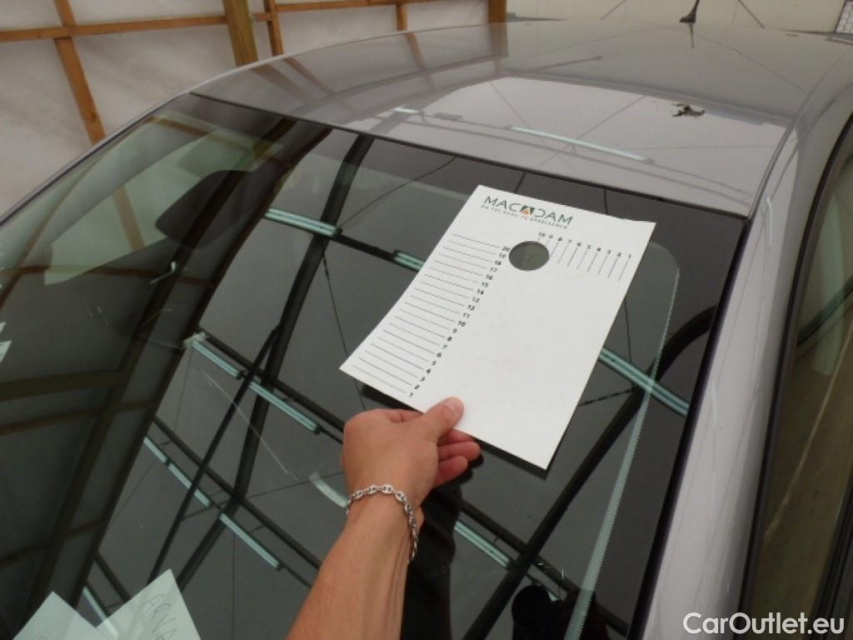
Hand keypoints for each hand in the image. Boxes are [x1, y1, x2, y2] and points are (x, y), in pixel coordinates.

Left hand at [342, 398, 480, 521]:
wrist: (387, 513)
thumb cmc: (396, 463)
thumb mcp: (423, 432)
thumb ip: (440, 417)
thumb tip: (452, 405)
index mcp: (366, 425)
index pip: (403, 415)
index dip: (431, 417)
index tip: (451, 417)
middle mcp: (368, 447)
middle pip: (413, 438)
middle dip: (444, 438)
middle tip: (466, 436)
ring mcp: (380, 471)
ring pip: (418, 458)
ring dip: (446, 454)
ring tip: (471, 451)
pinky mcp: (392, 492)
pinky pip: (417, 475)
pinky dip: (438, 470)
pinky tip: (459, 465)